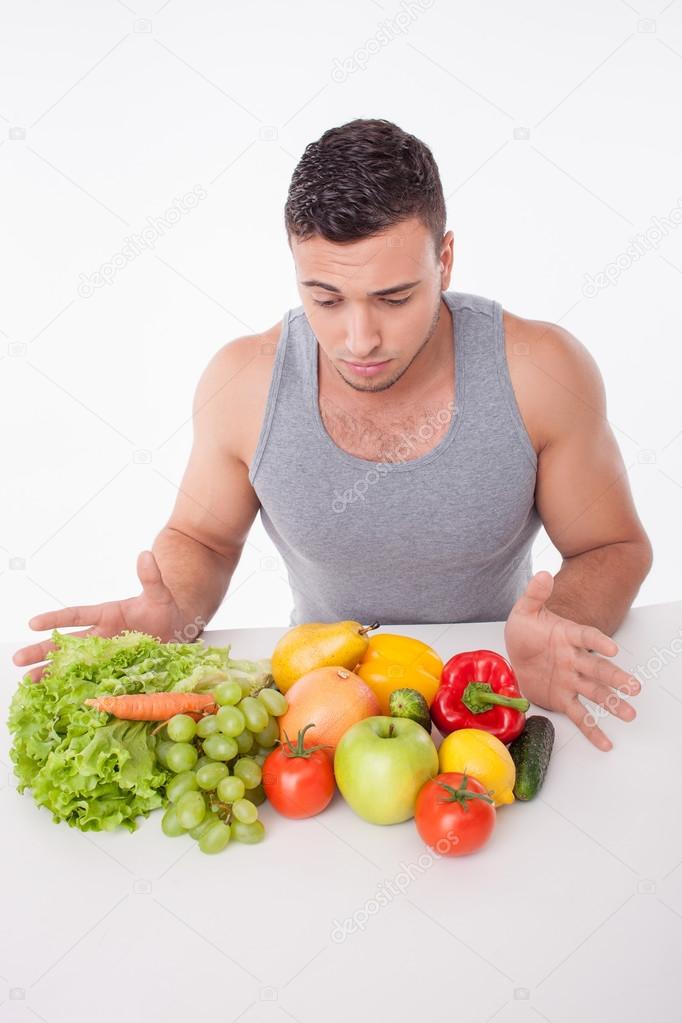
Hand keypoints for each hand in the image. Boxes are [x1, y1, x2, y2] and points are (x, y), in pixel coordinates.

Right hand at [12, 551, 191, 682]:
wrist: (178, 629)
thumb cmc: (165, 609)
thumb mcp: (159, 594)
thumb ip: (151, 578)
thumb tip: (146, 555)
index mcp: (107, 615)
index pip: (76, 616)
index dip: (56, 619)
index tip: (33, 623)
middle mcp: (101, 635)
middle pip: (66, 643)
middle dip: (42, 651)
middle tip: (18, 659)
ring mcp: (105, 654)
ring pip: (71, 662)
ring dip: (50, 671)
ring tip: (28, 681)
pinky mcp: (113, 669)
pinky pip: (89, 677)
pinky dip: (73, 684)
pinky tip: (55, 694)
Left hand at [503, 570, 640, 751]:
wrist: (518, 651)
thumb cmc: (526, 630)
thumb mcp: (525, 610)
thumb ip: (535, 595)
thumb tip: (543, 575)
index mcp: (567, 636)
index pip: (586, 637)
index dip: (598, 642)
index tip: (612, 649)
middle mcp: (574, 659)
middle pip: (597, 668)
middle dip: (615, 678)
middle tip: (633, 687)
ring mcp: (571, 680)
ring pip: (595, 692)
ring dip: (612, 702)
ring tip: (629, 713)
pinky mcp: (563, 698)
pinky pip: (580, 715)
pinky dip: (592, 729)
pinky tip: (606, 743)